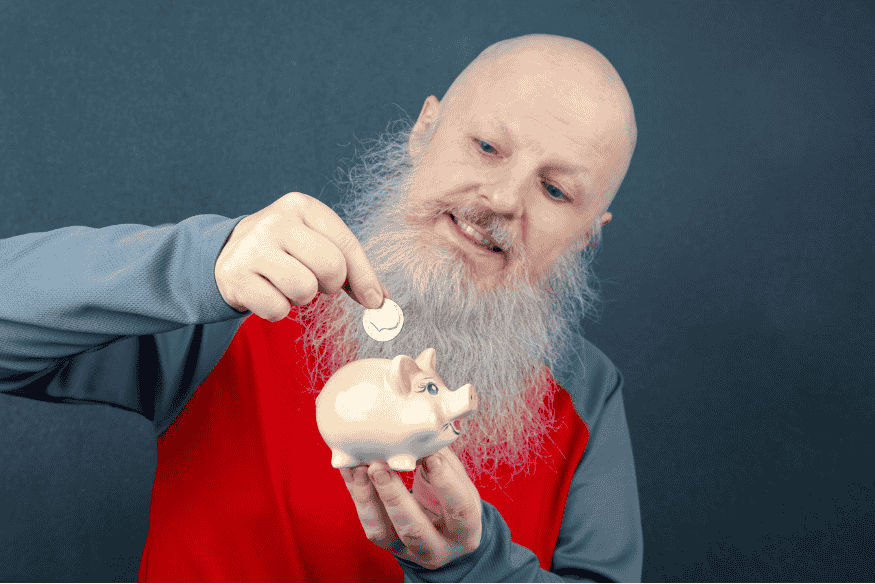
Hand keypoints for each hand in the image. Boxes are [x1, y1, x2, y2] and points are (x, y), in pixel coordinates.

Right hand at [215, 191, 389, 320]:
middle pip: (330, 266)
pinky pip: (277, 308)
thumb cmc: (285, 250)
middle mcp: (276, 221)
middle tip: (316, 282)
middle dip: (330, 284)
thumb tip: (380, 300)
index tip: (375, 301)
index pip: (346, 243)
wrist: (228, 252)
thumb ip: (350, 267)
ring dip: (302, 298)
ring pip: (304, 289)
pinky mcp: (235, 274)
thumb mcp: (315, 242)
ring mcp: (252, 246)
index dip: (365, 276)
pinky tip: (268, 292)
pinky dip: (278, 310)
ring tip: (288, 284)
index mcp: (302, 206)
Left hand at [340, 447, 482, 569]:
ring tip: (359, 467)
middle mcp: (436, 548)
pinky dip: (357, 493)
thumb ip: (444, 461)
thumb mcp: (460, 483)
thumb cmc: (455, 500)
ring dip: (367, 496)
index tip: (431, 456)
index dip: (445, 483)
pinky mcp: (384, 544)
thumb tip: (427, 429)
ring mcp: (406, 549)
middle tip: (379, 466)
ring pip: (382, 530)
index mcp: (464, 532)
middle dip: (393, 497)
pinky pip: (367, 520)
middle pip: (413, 528)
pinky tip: (351, 469)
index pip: (459, 510)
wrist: (445, 532)